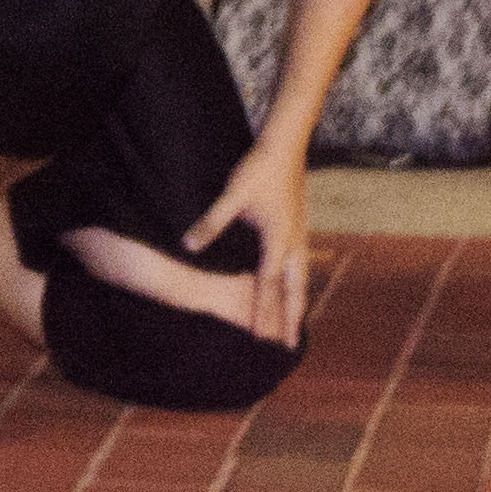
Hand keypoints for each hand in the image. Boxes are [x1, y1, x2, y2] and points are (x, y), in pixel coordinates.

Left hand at [185, 137, 313, 345]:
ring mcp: (300, 234)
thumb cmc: (259, 170)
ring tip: (297, 324)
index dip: (262, 312)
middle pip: (294, 290)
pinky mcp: (299, 225)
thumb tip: (188, 245)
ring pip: (301, 278)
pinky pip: (301, 264)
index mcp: (277, 239)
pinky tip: (293, 285)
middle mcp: (293, 242)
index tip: (258, 336)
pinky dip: (298, 283)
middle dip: (292, 319)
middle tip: (291, 346)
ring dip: (298, 302)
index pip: (268, 284)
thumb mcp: (232, 196)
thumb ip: (211, 223)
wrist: (286, 145)